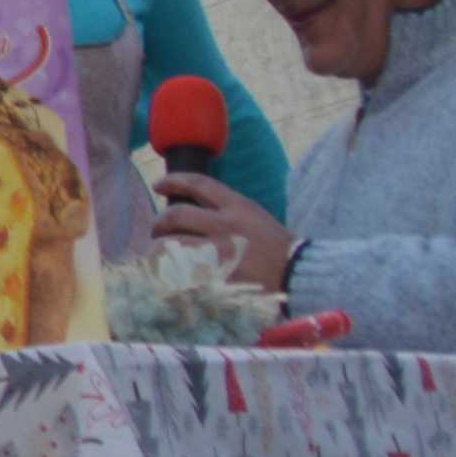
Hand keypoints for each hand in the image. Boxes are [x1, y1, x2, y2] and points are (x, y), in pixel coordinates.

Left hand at [154, 170, 294, 292]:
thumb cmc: (278, 248)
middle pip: (176, 214)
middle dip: (159, 222)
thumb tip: (194, 211)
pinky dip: (171, 270)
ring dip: (160, 248)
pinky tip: (170, 272)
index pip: (197, 184)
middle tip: (157, 230)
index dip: (173, 181)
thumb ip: (226, 212)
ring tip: (161, 253)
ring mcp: (217, 251)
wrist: (298, 275)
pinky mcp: (214, 275)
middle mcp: (224, 225)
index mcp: (238, 206)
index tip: (158, 185)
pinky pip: (181, 270)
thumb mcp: (256, 217)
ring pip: (172, 244)